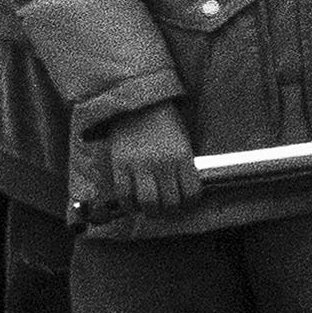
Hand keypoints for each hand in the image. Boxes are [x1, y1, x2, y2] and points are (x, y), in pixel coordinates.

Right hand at [97, 102, 200, 218]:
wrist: (138, 102)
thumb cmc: (164, 121)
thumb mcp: (182, 140)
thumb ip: (184, 165)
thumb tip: (184, 191)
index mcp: (182, 156)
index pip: (191, 192)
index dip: (190, 202)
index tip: (185, 201)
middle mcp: (163, 163)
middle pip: (170, 202)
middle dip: (170, 209)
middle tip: (166, 207)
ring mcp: (140, 165)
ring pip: (148, 203)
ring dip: (151, 210)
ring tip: (151, 207)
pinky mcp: (120, 165)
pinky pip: (125, 195)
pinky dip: (129, 204)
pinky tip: (133, 203)